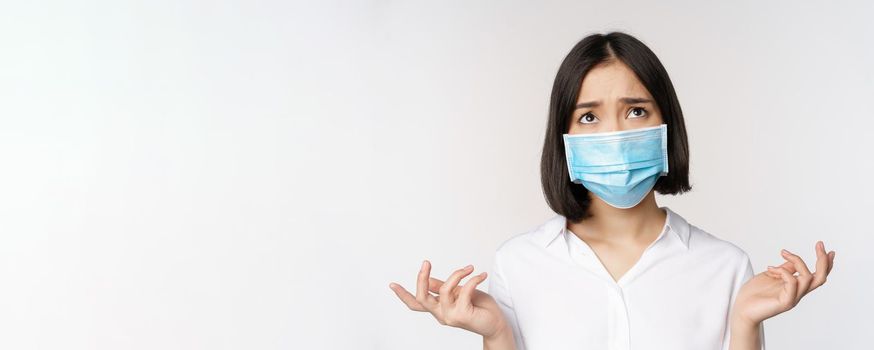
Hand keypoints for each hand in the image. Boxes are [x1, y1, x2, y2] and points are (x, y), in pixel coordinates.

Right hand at [389, 260, 510, 340]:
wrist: (496, 323)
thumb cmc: (479, 308)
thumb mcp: (458, 293)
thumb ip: (443, 288)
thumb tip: (429, 280)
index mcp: (438, 309)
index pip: (416, 303)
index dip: (403, 295)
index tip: (392, 284)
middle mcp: (441, 315)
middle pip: (422, 298)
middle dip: (421, 278)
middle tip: (425, 263)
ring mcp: (451, 317)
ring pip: (445, 290)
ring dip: (458, 274)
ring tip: (470, 268)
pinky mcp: (463, 315)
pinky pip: (464, 290)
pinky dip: (473, 279)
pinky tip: (481, 275)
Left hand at [731, 241, 834, 325]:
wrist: (741, 309)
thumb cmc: (754, 293)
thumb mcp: (771, 276)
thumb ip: (784, 269)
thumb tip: (793, 259)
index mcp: (796, 287)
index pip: (817, 275)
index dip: (825, 263)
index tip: (825, 248)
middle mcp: (798, 293)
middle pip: (821, 278)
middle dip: (823, 260)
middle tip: (819, 244)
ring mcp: (793, 298)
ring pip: (808, 278)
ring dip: (797, 261)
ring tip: (783, 253)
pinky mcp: (785, 303)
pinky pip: (792, 283)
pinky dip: (784, 272)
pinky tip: (770, 269)